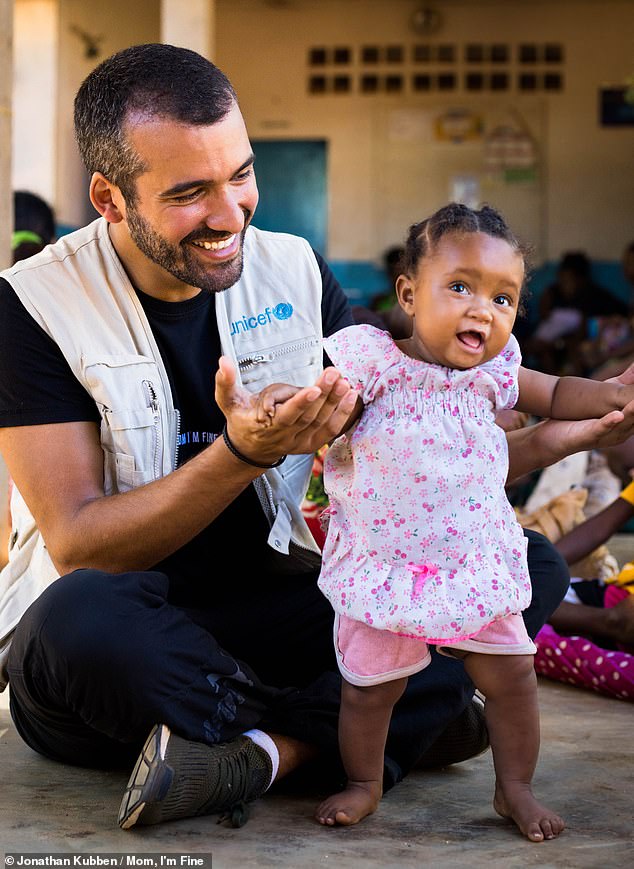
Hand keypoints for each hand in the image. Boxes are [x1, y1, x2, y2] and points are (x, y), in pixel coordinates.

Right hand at [215, 356, 357, 464]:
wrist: (250, 449)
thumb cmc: (241, 420)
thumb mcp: (228, 401)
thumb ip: (225, 382)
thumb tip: (223, 362)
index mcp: (266, 427)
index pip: (286, 415)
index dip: (300, 403)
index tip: (313, 389)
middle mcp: (285, 436)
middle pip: (308, 416)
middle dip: (323, 395)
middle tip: (334, 374)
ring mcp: (299, 442)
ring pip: (320, 422)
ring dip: (335, 402)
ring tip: (344, 382)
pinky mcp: (311, 443)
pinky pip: (329, 430)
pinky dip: (342, 414)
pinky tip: (351, 396)